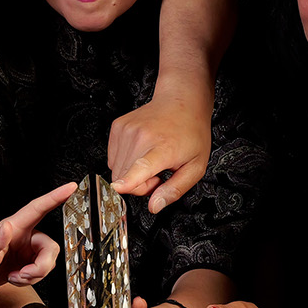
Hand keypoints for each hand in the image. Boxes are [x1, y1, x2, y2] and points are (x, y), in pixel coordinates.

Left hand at [0, 182, 75, 292]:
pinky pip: (40, 272)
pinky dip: (30, 280)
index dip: (56, 196)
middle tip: (24, 275)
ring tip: (14, 277)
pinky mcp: (25, 263)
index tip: (71, 187)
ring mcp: (25, 251)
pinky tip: (14, 278)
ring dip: (34, 275)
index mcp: (13, 227)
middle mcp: (22, 237)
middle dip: (41, 266)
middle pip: (49, 247)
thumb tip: (7, 226)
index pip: (38, 208)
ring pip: (47, 261)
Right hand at [108, 87, 211, 213]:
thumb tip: (155, 206)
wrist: (182, 101)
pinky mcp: (118, 126)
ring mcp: (127, 130)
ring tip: (150, 160)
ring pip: (116, 170)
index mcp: (164, 148)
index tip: (117, 188)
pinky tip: (141, 152)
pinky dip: (125, 161)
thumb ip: (175, 189)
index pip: (141, 166)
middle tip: (158, 173)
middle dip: (139, 184)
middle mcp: (142, 136)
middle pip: (125, 177)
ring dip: (131, 173)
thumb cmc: (190, 133)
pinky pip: (112, 158)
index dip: (128, 181)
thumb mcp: (195, 166)